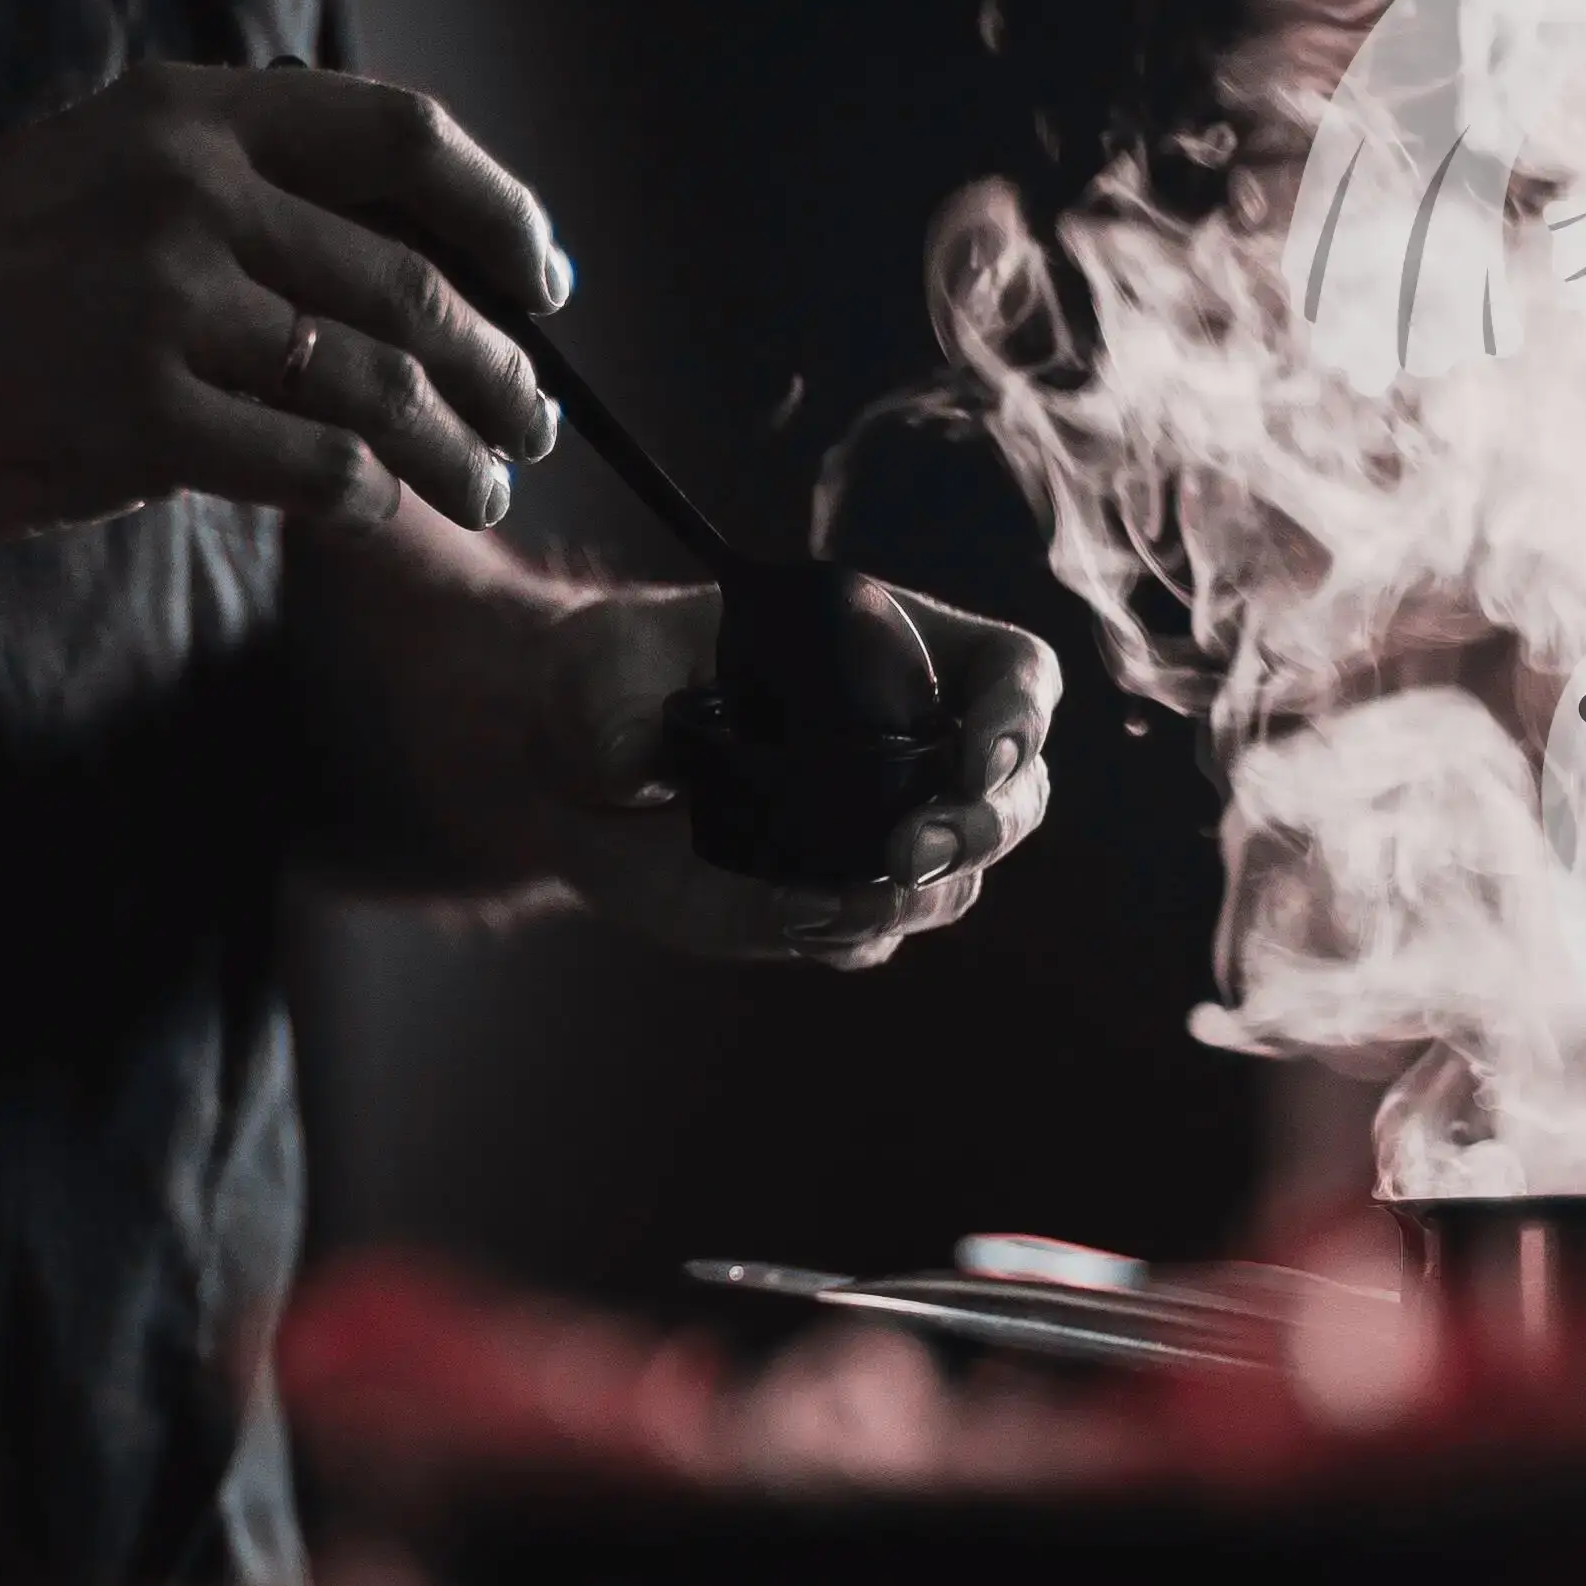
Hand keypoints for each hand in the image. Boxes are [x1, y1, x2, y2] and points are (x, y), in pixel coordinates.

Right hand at [0, 63, 568, 547]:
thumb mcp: (88, 180)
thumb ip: (221, 203)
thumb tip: (379, 273)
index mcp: (183, 114)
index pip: (399, 137)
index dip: (499, 212)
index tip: (545, 281)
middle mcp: (188, 189)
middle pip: (412, 279)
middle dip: (502, 367)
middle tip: (533, 422)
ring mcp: (164, 301)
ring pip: (382, 381)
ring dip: (457, 450)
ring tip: (483, 488)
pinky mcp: (138, 417)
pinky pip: (315, 465)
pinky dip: (369, 496)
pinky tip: (378, 512)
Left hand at [525, 581, 1058, 965]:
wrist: (564, 773)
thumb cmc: (603, 679)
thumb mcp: (604, 664)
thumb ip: (619, 705)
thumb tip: (636, 763)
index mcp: (889, 650)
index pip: (1009, 672)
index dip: (1020, 714)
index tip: (979, 756)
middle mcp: (901, 744)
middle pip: (1015, 790)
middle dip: (986, 826)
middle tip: (910, 854)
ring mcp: (870, 830)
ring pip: (956, 875)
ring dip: (925, 896)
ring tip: (837, 900)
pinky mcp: (823, 900)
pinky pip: (872, 932)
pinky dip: (854, 935)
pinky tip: (799, 923)